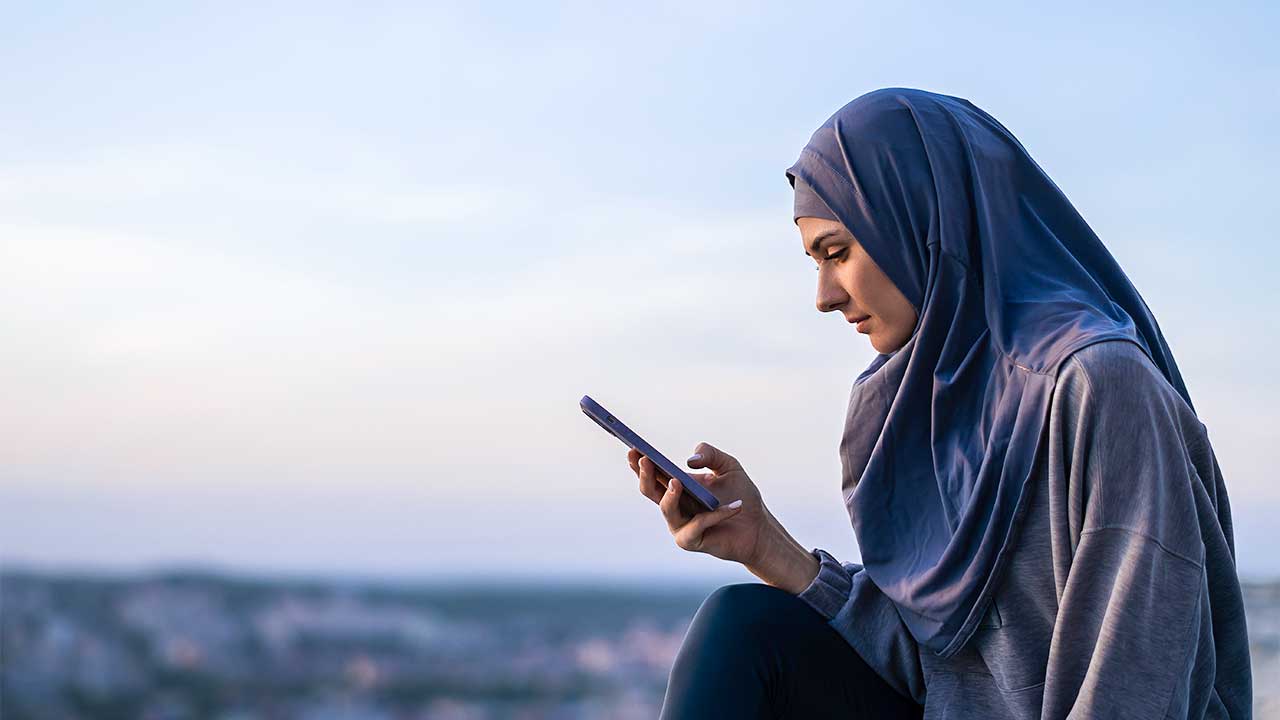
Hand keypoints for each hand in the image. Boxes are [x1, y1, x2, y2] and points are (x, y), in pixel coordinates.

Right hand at [627, 442, 768, 566]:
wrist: (758, 528)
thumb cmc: (741, 495)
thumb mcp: (729, 466)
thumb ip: (710, 454)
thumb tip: (689, 461)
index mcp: (677, 485)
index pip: (652, 473)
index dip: (639, 462)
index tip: (633, 448)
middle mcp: (673, 505)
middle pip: (650, 490)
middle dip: (645, 475)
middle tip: (645, 460)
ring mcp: (680, 524)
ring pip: (666, 509)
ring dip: (670, 495)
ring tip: (677, 481)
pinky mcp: (692, 541)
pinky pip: (697, 525)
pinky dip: (716, 515)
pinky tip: (735, 506)